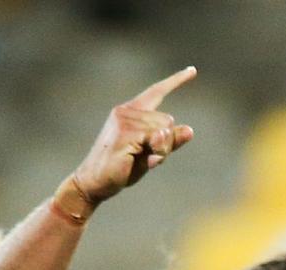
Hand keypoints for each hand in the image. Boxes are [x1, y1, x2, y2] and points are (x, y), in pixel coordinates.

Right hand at [72, 67, 196, 204]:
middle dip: (165, 143)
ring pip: (165, 130)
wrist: (93, 183)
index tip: (193, 70)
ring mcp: (124, 121)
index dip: (175, 81)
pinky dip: (156, 153)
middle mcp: (125, 111)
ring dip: (160, 150)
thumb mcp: (149, 153)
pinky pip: (157, 139)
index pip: (156, 92)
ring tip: (136, 160)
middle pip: (168, 120)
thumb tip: (190, 130)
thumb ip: (168, 142)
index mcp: (129, 112)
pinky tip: (136, 159)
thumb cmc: (120, 168)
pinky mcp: (125, 133)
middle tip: (144, 157)